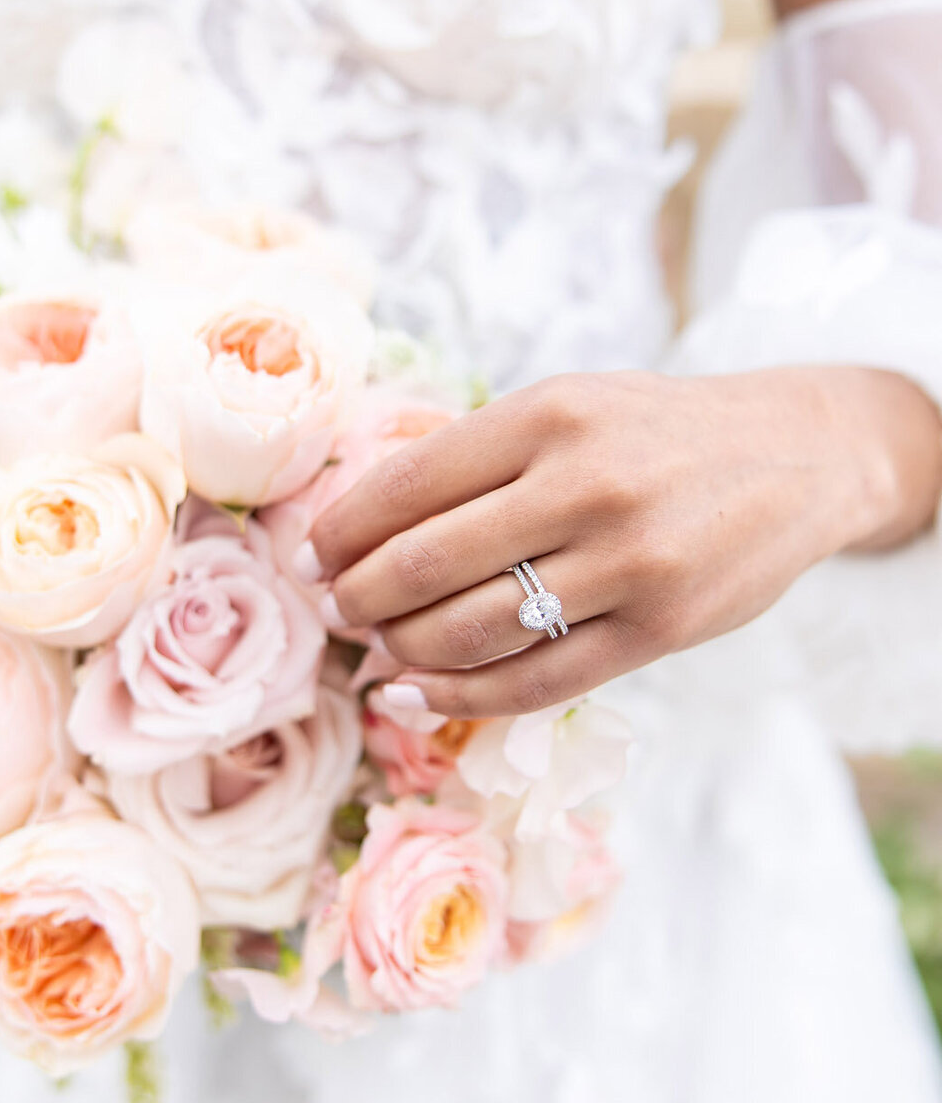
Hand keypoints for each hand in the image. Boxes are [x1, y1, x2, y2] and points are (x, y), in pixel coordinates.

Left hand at [306, 367, 941, 717]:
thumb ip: (477, 456)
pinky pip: (538, 680)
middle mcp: (585, 485)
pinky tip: (418, 693)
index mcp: (547, 417)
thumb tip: (359, 524)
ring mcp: (628, 563)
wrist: (795, 455)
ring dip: (403, 648)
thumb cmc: (653, 431)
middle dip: (358, 596)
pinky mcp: (661, 629)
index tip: (307, 556)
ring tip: (378, 646)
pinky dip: (462, 696)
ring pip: (475, 631)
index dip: (340, 531)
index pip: (407, 484)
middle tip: (333, 609)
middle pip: (427, 564)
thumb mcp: (567, 406)